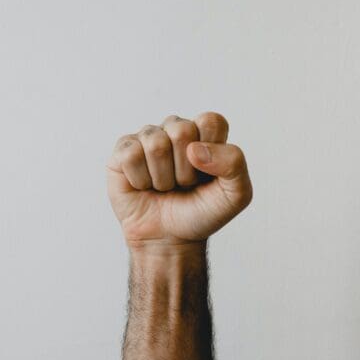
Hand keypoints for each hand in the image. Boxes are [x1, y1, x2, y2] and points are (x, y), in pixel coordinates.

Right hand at [105, 112, 252, 250]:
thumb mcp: (235, 195)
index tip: (207, 174)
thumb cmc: (201, 213)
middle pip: (182, 130)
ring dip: (162, 178)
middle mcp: (176, 129)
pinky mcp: (124, 150)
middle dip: (185, 169)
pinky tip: (143, 186)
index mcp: (205, 133)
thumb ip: (234, 164)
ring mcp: (148, 137)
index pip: (210, 121)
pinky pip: (131, 155)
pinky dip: (140, 180)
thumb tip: (194, 149)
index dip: (210, 151)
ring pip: (155, 145)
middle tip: (184, 184)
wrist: (170, 239)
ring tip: (164, 187)